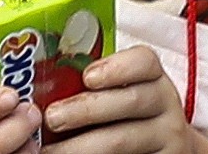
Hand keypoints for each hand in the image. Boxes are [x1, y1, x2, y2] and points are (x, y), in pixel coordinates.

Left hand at [43, 47, 207, 153]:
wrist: (164, 149)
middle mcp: (166, 104)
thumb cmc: (127, 114)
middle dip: (86, 109)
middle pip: (131, 101)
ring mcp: (167, 137)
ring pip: (124, 139)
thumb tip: (39, 89)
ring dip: (83, 146)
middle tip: (51, 118)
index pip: (145, 62)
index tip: (87, 77)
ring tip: (51, 151)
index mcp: (153, 78)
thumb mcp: (122, 93)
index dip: (117, 67)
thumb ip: (94, 87)